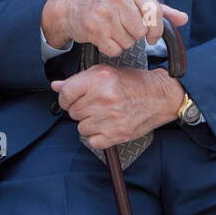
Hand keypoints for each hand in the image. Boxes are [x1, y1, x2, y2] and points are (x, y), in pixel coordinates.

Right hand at [41, 0, 187, 58]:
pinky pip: (115, 49)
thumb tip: (182, 18)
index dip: (156, 29)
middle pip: (141, 31)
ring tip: (111, 30)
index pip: (154, 11)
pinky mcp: (94, 28)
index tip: (152, 36)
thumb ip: (157, 9)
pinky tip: (103, 37)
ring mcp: (104, 12)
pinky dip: (111, 48)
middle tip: (122, 27)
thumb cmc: (103, 3)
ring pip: (129, 42)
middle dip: (135, 35)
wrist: (70, 8)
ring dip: (122, 41)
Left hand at [51, 65, 185, 148]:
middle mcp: (103, 99)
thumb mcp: (104, 72)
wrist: (159, 96)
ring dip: (89, 123)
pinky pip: (92, 141)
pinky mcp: (116, 135)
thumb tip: (56, 86)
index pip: (65, 94)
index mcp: (98, 80)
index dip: (65, 98)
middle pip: (73, 112)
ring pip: (81, 127)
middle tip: (96, 104)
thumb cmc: (132, 83)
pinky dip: (97, 136)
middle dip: (81, 109)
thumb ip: (78, 80)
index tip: (70, 99)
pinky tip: (107, 126)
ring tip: (104, 114)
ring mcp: (110, 118)